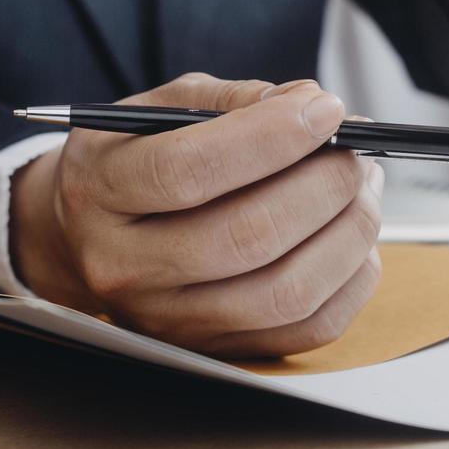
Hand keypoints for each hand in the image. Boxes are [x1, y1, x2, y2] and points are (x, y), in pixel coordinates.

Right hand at [9, 72, 383, 357]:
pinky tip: (350, 234)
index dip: (270, 137)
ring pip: (285, 291)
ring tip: (361, 185)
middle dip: (323, 184)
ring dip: (348, 231)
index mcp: (99, 188)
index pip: (188, 169)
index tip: (325, 108)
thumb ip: (231, 99)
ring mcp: (168, 319)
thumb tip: (309, 104)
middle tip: (353, 150)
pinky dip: (350, 278)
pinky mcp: (214, 348)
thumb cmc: (134, 158)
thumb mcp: (159, 107)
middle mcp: (124, 265)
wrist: (86, 233)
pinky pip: (306, 328)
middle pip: (245, 236)